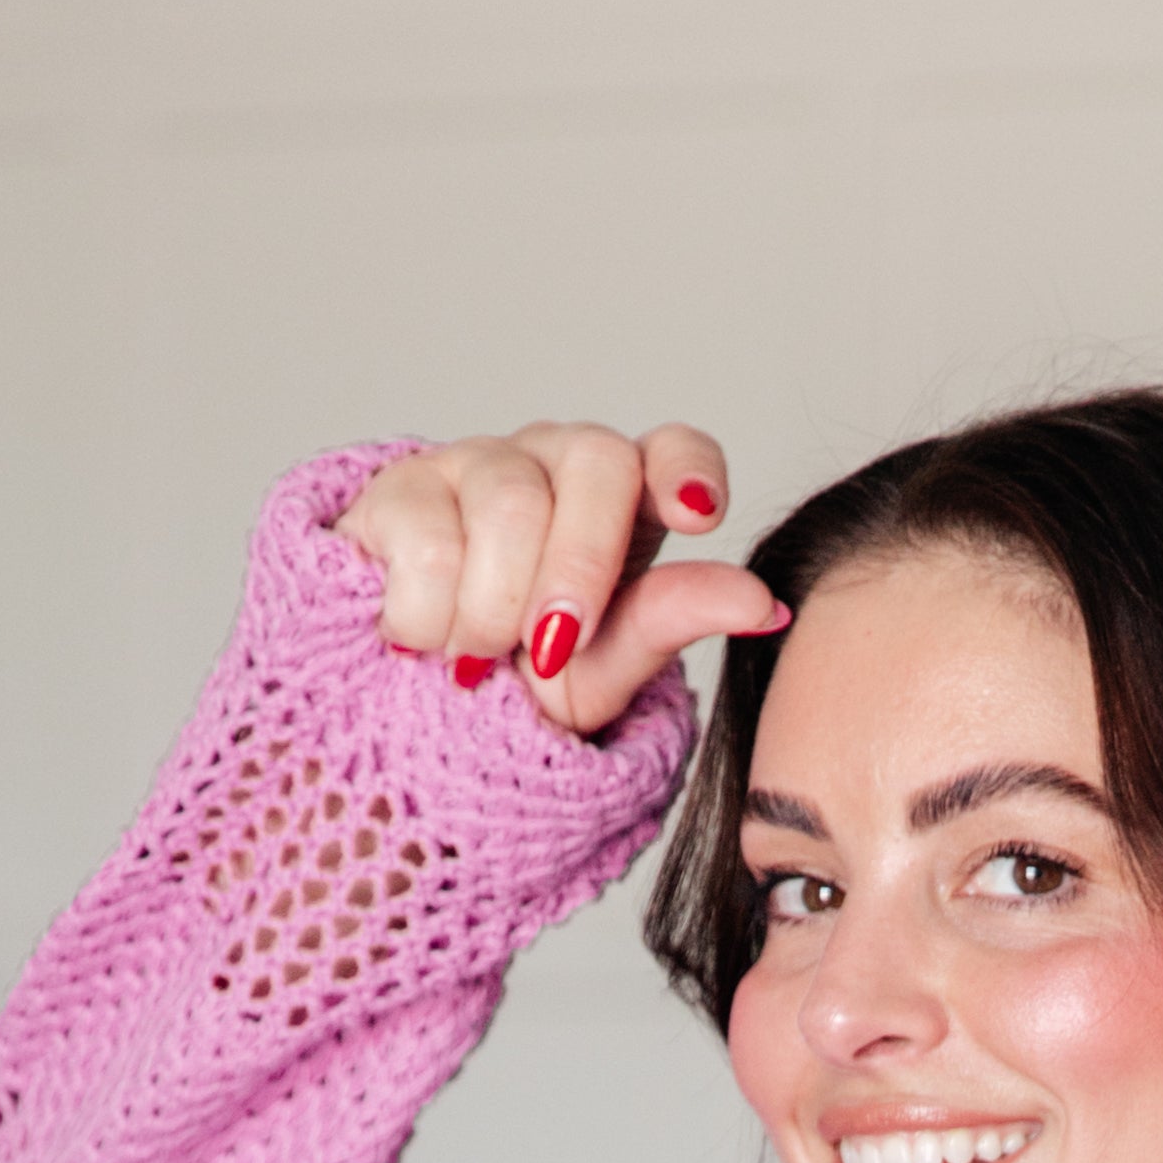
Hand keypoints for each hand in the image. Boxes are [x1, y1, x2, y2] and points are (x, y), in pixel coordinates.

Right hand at [332, 421, 786, 734]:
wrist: (411, 711)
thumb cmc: (522, 682)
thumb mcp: (605, 672)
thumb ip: (672, 623)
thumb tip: (764, 603)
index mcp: (624, 504)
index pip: (675, 450)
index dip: (688, 468)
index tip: (698, 513)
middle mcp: (556, 463)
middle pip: (596, 462)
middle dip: (579, 568)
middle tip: (553, 648)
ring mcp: (477, 462)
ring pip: (510, 505)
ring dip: (496, 610)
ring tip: (478, 659)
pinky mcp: (399, 485)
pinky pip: (428, 539)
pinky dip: (431, 617)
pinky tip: (423, 640)